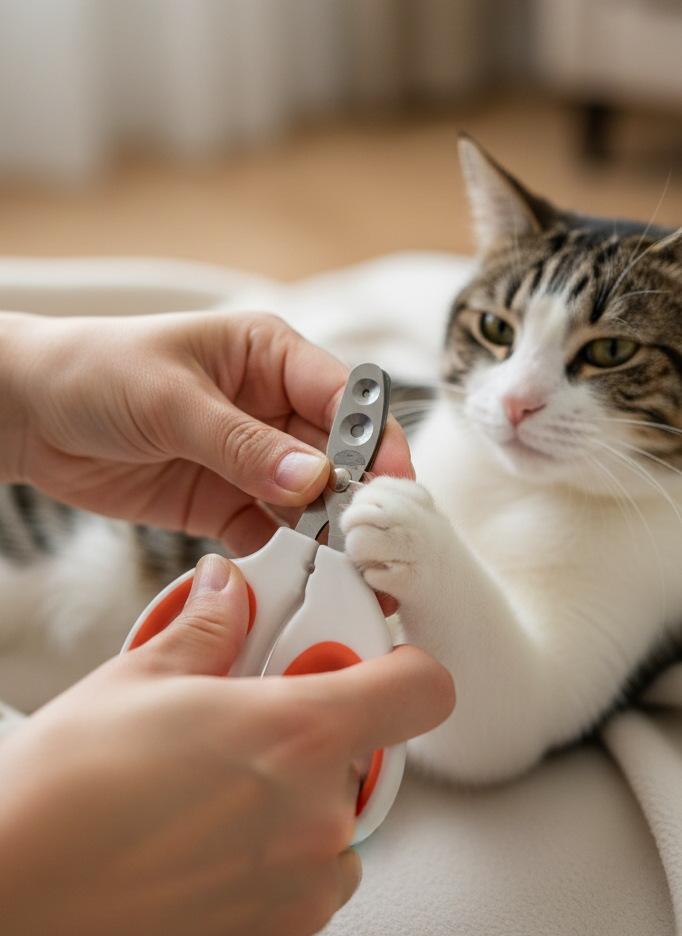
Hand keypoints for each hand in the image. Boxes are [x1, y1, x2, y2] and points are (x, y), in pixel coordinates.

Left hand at [0, 311, 412, 552]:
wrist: (29, 413)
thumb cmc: (96, 372)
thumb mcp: (171, 401)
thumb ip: (242, 444)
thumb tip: (315, 480)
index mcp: (270, 355)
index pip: (344, 397)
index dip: (375, 441)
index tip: (391, 488)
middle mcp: (272, 406)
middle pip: (338, 457)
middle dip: (358, 500)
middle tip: (373, 547)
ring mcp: (251, 458)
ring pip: (312, 502)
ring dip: (329, 536)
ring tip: (349, 576)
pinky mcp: (225, 502)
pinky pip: (270, 533)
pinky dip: (286, 557)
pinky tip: (297, 580)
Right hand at [0, 555, 454, 935]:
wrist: (11, 907)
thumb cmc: (62, 793)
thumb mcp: (137, 678)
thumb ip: (207, 628)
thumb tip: (229, 590)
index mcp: (298, 732)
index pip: (420, 691)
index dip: (404, 670)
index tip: (375, 667)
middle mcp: (316, 816)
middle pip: (366, 764)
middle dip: (319, 745)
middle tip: (247, 737)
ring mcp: (298, 894)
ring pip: (334, 836)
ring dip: (295, 815)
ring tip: (212, 803)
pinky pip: (298, 898)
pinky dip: (268, 876)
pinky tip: (198, 856)